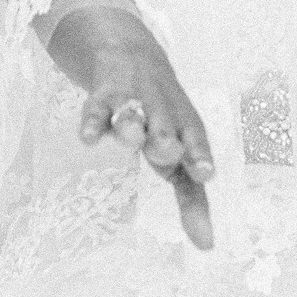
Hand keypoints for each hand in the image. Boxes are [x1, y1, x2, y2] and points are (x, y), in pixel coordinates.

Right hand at [47, 4, 214, 249]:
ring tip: (130, 138)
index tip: (207, 173)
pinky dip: (93, 122)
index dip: (200, 157)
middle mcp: (162, 113)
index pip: (196, 144)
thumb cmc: (163, 115)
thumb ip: (191, 197)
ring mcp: (133, 102)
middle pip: (165, 128)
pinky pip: (96, 108)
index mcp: (185, 126)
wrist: (128, 50)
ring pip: (132, 114)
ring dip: (132, 125)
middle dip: (166, 141)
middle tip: (169, 153)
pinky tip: (88, 138)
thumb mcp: (180, 147)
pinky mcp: (103, 95)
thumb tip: (207, 247)